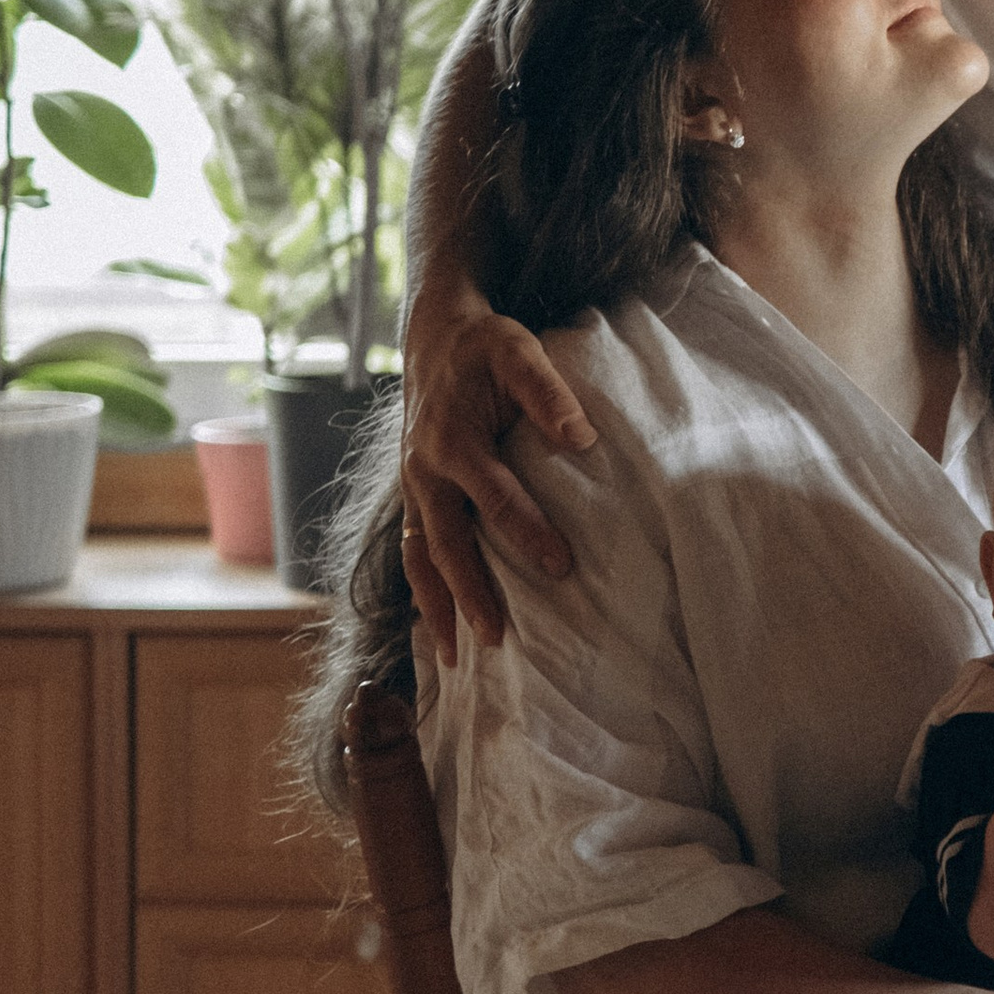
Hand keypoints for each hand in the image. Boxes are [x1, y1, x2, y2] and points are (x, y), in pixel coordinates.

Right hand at [399, 278, 596, 660]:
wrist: (433, 336)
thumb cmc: (484, 346)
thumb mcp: (517, 351)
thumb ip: (547, 392)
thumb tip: (582, 437)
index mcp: (451, 441)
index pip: (495, 497)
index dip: (527, 532)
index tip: (561, 568)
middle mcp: (424, 471)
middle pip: (446, 544)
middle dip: (469, 593)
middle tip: (496, 638)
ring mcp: (412, 487)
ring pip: (418, 557)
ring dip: (436, 607)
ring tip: (455, 656)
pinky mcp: (413, 495)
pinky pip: (411, 550)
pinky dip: (423, 590)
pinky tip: (438, 627)